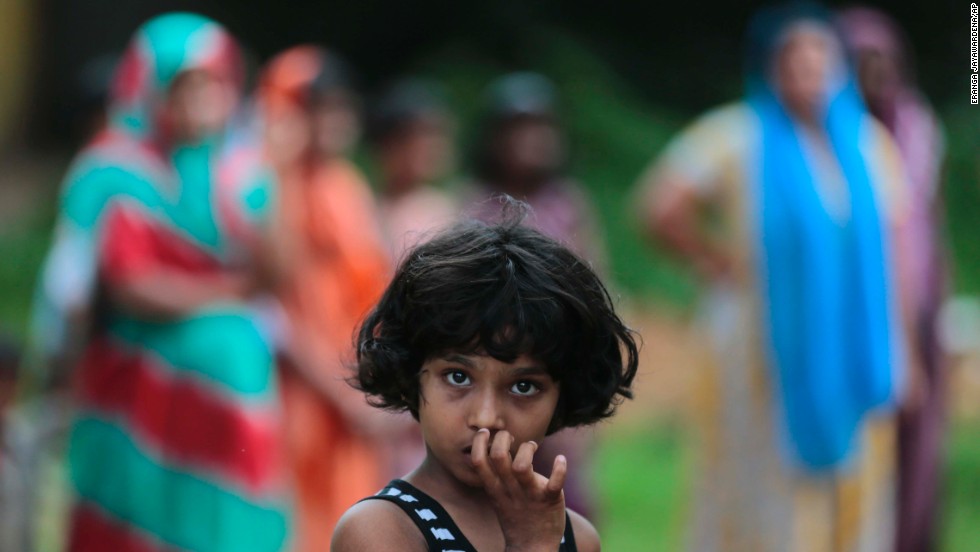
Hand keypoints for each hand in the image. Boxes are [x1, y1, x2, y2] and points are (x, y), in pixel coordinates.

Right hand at [471, 429, 566, 551]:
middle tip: (510, 438)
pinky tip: (560, 459)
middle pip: (499, 457)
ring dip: (527, 448)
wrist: (532, 547)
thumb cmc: (515, 514)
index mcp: (495, 489)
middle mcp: (510, 490)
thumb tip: (497, 446)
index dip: (479, 443)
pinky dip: (559, 468)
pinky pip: (555, 482)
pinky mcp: (550, 499)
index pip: (479, 462)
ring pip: (523, 465)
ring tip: (531, 446)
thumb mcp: (498, 496)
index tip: (486, 433)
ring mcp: (530, 495)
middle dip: (503, 439)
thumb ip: (496, 474)